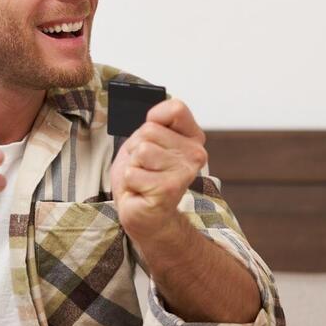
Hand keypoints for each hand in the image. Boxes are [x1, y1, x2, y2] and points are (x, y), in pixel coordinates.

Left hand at [110, 98, 207, 245]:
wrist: (146, 216)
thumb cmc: (144, 177)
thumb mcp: (146, 141)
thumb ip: (154, 124)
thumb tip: (154, 118)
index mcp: (193, 138)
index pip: (176, 109)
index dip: (154, 119)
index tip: (153, 139)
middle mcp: (196, 154)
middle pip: (148, 130)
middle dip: (136, 149)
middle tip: (144, 168)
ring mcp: (184, 172)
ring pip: (140, 150)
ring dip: (133, 167)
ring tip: (143, 179)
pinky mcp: (169, 189)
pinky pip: (132, 172)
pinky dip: (129, 184)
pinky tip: (142, 192)